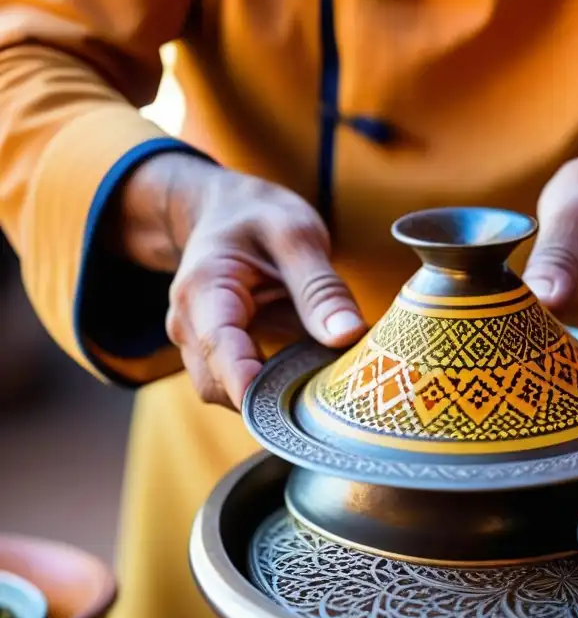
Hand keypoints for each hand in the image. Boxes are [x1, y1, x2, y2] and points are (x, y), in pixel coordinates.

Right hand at [118, 153, 365, 407]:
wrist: (228, 211)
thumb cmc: (259, 218)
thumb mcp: (298, 236)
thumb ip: (320, 287)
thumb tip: (348, 335)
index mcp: (204, 289)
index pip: (219, 346)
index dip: (247, 381)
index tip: (282, 406)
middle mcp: (189, 324)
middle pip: (219, 384)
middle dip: (270, 398)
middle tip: (330, 394)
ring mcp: (198, 344)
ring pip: (229, 393)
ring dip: (275, 396)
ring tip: (325, 382)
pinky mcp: (218, 356)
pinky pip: (242, 386)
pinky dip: (275, 389)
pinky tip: (312, 377)